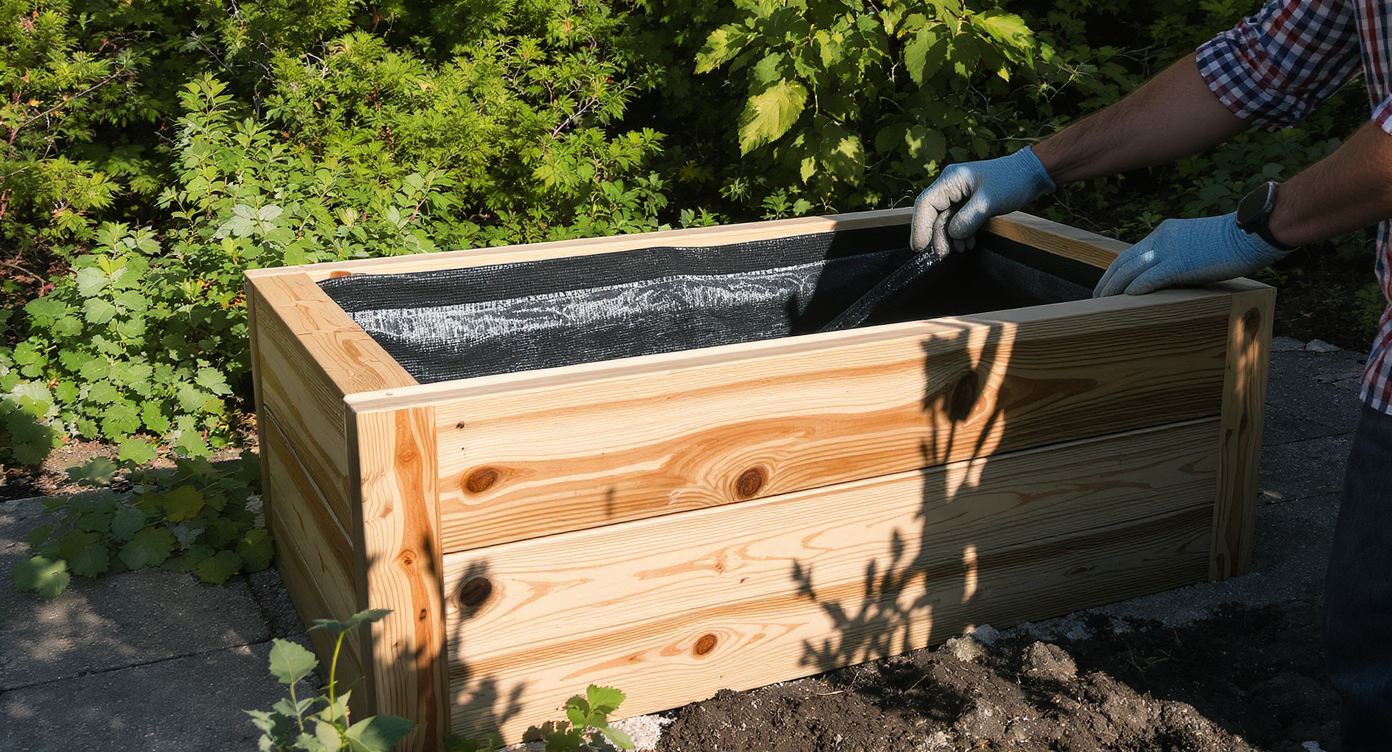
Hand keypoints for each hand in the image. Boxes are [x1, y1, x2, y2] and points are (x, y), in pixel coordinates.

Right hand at [910, 146, 1055, 255]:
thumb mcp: (989, 201)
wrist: (1032, 174)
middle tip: (944, 254)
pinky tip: (968, 243)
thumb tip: (953, 235)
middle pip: (933, 214)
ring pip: (945, 219)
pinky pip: (957, 220)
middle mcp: (951, 186)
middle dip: (937, 235)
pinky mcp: (969, 202)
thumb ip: (968, 219)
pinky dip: (961, 233)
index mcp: (951, 179)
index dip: (920, 227)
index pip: (926, 203)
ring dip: (950, 237)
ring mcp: (960, 194)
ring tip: (960, 250)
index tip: (920, 247)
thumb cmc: (1012, 181)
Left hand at [1093, 212, 1290, 296]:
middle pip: (1123, 261)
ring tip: (1103, 303)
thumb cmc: (1232, 242)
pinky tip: (1127, 299)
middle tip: (1096, 297)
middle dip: (1107, 281)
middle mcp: (1162, 238)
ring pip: (1132, 271)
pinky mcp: (1181, 263)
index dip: (1115, 271)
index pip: (1131, 253)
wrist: (1251, 232)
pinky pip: (1152, 278)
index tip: (1107, 285)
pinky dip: (1136, 289)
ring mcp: (1170, 250)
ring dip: (1115, 289)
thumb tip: (1169, 279)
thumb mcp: (1196, 245)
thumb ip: (1179, 257)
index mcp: (1165, 232)